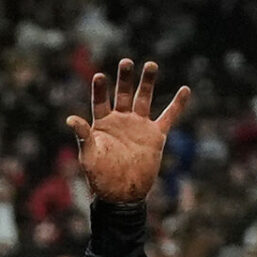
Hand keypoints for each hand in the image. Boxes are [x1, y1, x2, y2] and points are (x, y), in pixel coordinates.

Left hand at [66, 59, 190, 202]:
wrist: (122, 194)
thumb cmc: (100, 176)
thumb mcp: (89, 155)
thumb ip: (83, 135)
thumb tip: (71, 119)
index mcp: (103, 123)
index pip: (101, 101)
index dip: (100, 89)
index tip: (100, 76)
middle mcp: (121, 120)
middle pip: (123, 93)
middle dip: (125, 78)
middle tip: (126, 62)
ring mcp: (139, 125)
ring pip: (144, 99)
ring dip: (148, 82)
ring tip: (151, 65)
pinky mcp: (156, 135)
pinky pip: (169, 116)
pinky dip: (178, 104)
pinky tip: (185, 89)